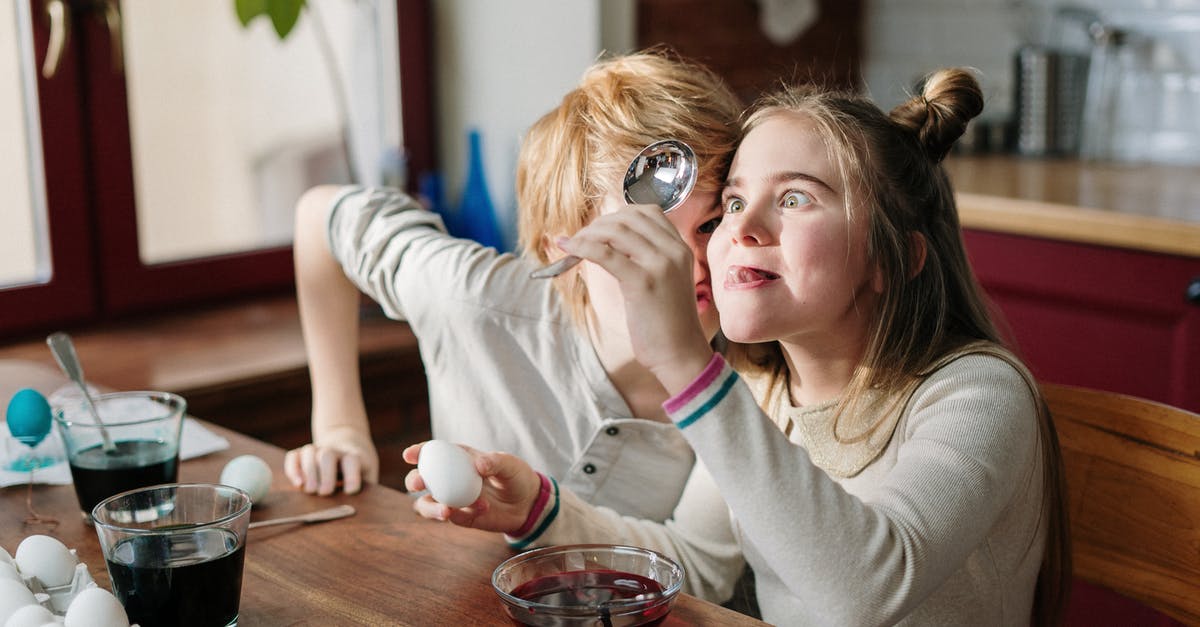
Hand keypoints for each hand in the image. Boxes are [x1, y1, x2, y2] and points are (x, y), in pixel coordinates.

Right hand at [283, 424, 378, 495]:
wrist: (349, 444)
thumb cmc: (360, 471)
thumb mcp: (368, 477)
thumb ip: (365, 490)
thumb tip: (357, 509)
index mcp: (354, 456)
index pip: (353, 460)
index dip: (352, 476)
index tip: (351, 491)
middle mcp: (335, 450)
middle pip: (327, 455)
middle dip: (325, 474)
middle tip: (325, 492)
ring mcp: (317, 450)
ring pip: (309, 452)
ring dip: (309, 472)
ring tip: (310, 491)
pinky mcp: (302, 454)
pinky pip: (293, 456)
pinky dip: (293, 469)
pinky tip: (298, 484)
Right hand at [403, 442, 541, 533]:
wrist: (527, 503)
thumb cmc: (515, 476)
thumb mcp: (510, 464)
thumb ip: (495, 462)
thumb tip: (478, 465)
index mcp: (456, 458)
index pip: (431, 453)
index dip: (418, 452)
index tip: (410, 455)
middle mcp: (448, 479)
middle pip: (420, 480)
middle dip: (414, 481)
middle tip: (420, 484)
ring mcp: (452, 500)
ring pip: (427, 505)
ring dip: (431, 508)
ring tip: (446, 511)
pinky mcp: (461, 518)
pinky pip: (454, 517)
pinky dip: (464, 513)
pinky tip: (484, 507)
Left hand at [561, 204, 714, 387]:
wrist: (680, 354)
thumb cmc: (667, 323)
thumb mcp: (663, 281)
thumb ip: (646, 259)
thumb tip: (608, 243)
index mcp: (680, 248)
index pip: (647, 212)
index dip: (617, 216)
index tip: (599, 230)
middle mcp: (674, 250)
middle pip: (628, 217)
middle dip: (598, 224)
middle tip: (580, 239)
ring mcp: (660, 264)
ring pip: (615, 230)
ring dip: (587, 234)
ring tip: (572, 245)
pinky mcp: (643, 282)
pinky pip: (605, 253)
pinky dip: (582, 247)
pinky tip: (568, 249)